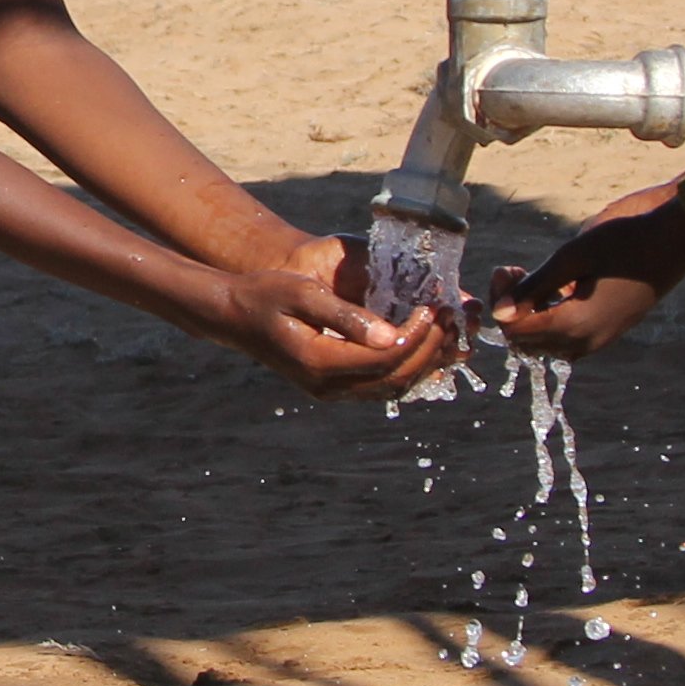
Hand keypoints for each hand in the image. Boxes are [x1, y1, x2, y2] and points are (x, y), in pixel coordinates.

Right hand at [200, 234, 461, 399]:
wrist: (236, 316)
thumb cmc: (267, 294)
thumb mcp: (303, 293)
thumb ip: (346, 315)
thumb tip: (391, 334)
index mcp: (318, 362)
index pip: (384, 357)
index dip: (417, 335)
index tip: (435, 307)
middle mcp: (326, 386)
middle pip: (394, 378)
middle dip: (429, 349)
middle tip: (449, 317)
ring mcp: (329, 391)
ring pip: (391, 387)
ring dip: (423, 361)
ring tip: (443, 329)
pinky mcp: (333, 388)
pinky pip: (380, 386)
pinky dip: (406, 367)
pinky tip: (420, 342)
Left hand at [486, 178, 684, 358]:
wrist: (676, 237)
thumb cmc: (625, 239)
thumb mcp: (573, 256)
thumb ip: (535, 287)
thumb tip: (499, 313)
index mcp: (577, 324)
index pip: (516, 331)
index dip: (502, 302)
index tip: (507, 268)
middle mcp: (588, 341)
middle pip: (528, 342)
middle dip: (514, 310)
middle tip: (517, 272)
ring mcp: (602, 339)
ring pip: (547, 343)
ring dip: (532, 316)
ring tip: (535, 277)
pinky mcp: (611, 329)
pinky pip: (569, 338)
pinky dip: (553, 319)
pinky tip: (558, 287)